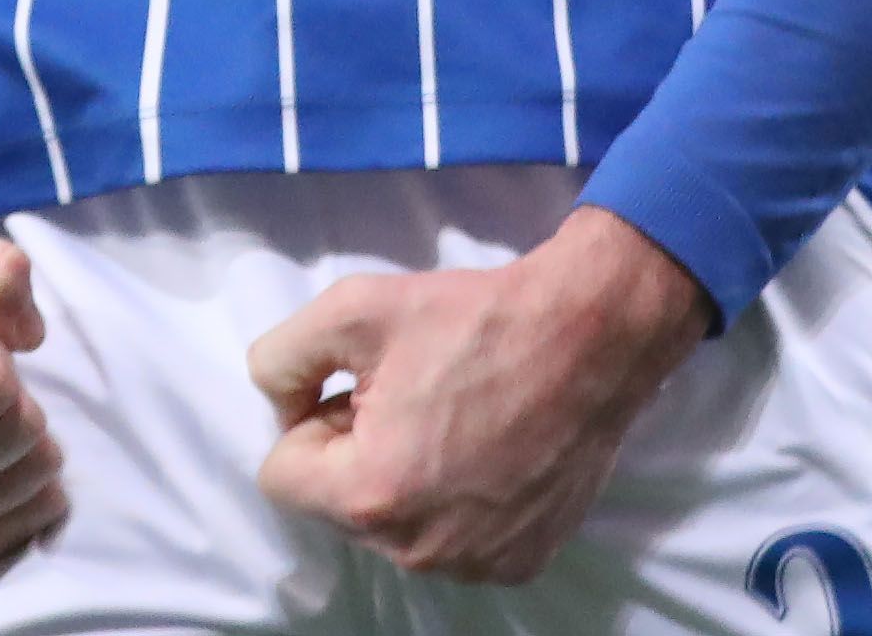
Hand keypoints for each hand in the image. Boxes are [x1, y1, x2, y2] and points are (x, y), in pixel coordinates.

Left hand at [248, 206, 708, 583]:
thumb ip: (280, 358)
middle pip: (339, 504)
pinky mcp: (518, 561)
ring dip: (406, 478)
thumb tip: (279, 402)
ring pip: (395, 525)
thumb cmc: (475, 320)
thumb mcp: (352, 308)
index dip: (310, 419)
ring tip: (454, 418)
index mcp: (370, 494)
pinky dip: (456, 501)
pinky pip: (451, 539)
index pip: (280, 476)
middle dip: (357, 451)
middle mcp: (419, 549)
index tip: (359, 387)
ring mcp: (474, 563)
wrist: (592, 337)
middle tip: (410, 395)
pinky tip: (490, 449)